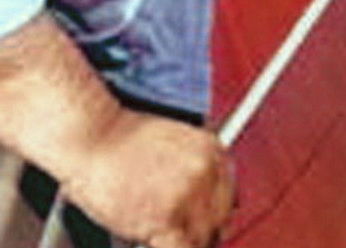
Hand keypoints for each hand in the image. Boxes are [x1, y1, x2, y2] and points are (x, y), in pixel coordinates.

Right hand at [0, 16, 231, 247]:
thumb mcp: (172, 143)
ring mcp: (188, 194)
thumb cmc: (117, 140)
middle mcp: (207, 171)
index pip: (228, 196)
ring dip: (182, 242)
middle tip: (179, 236)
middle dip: (201, 234)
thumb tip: (203, 203)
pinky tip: (150, 241)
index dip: (213, 216)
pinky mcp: (166, 217)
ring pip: (201, 239)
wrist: (90, 135)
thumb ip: (192, 169)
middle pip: (219, 219)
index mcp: (213, 150)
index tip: (204, 227)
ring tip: (158, 235)